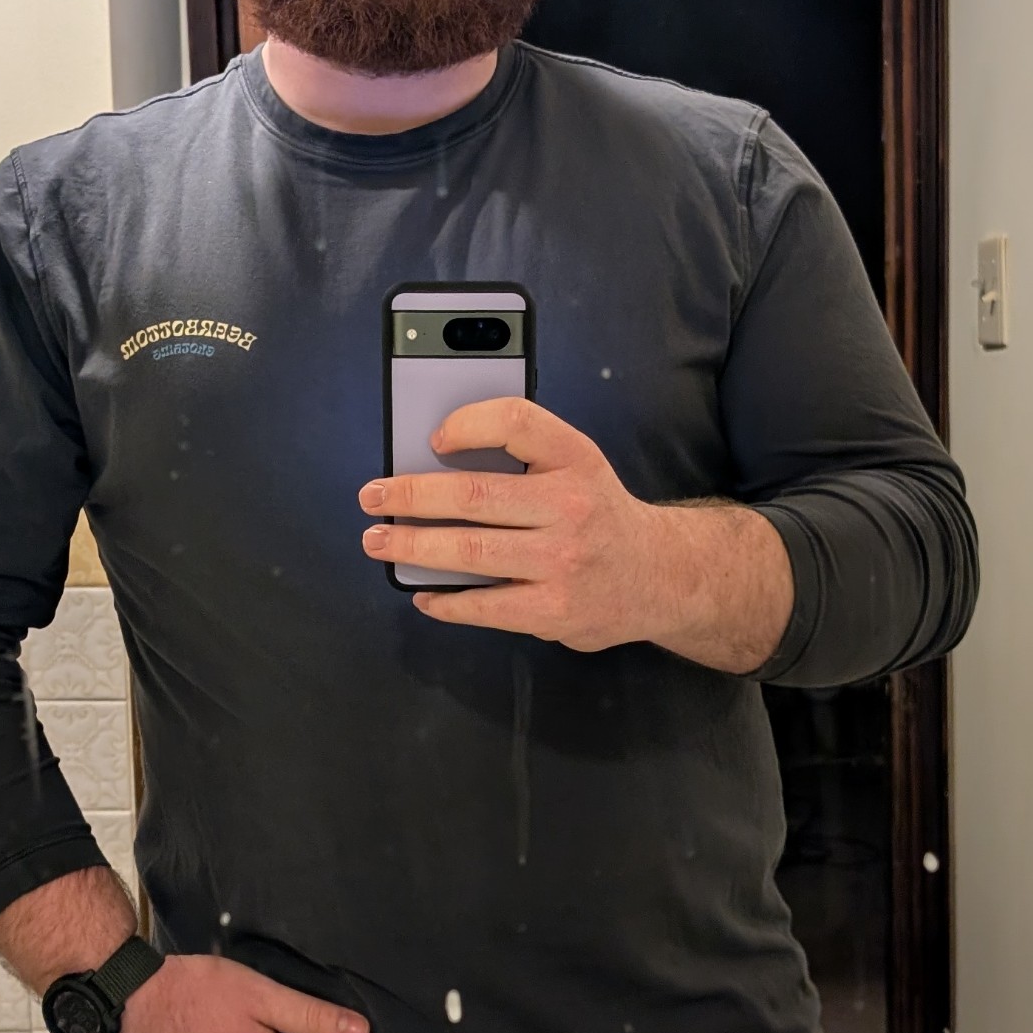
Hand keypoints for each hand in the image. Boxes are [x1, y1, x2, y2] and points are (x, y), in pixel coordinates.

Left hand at [355, 398, 688, 650]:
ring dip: (413, 547)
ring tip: (379, 543)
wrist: (660, 575)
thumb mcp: (577, 464)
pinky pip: (484, 606)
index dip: (467, 425)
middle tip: (373, 497)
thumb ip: (522, 455)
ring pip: (470, 551)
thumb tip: (435, 462)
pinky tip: (423, 593)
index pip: (516, 422)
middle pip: (475, 494)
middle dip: (411, 496)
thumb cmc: (598, 513)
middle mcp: (571, 505)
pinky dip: (445, 601)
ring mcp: (562, 561)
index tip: (433, 439)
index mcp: (575, 457)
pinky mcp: (553, 610)